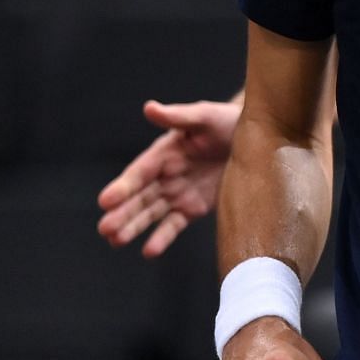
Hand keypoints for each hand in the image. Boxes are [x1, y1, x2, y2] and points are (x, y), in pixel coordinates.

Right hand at [96, 99, 237, 256]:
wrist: (254, 140)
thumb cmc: (225, 122)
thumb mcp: (203, 116)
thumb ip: (177, 116)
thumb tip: (149, 107)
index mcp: (163, 154)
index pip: (138, 173)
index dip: (122, 187)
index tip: (105, 201)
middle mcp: (165, 176)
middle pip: (139, 197)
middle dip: (122, 213)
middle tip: (104, 229)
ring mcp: (177, 194)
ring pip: (150, 214)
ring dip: (133, 227)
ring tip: (115, 241)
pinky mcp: (193, 209)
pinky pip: (174, 225)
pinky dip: (162, 238)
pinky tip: (148, 251)